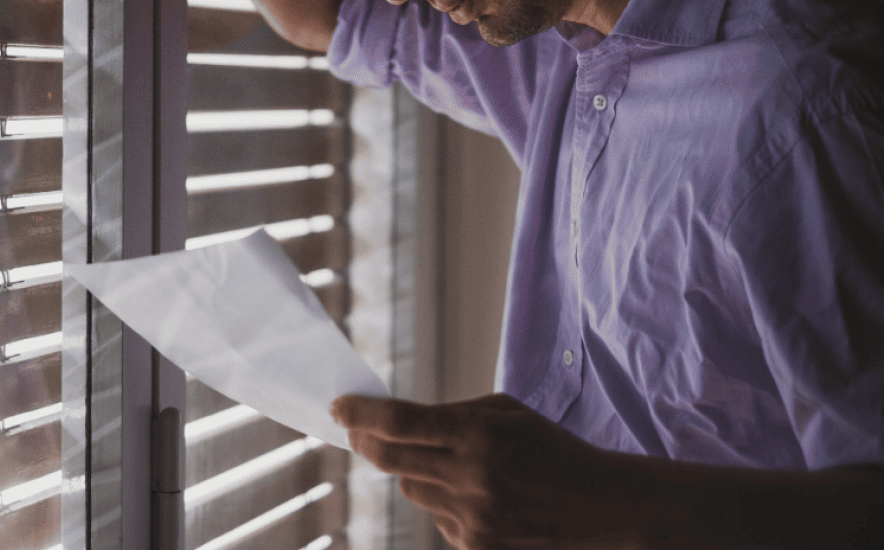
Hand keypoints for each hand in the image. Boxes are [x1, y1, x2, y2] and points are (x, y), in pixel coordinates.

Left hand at [332, 393, 643, 548]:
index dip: (360, 413)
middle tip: (353, 427)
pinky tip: (477, 494)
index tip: (338, 406)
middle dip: (363, 440)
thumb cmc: (550, 449)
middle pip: (389, 459)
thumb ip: (450, 416)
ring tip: (448, 461)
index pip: (398, 422)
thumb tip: (392, 422)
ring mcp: (472, 517)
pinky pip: (435, 515)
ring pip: (410, 487)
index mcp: (479, 434)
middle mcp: (471, 477)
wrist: (602, 508)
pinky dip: (442, 499)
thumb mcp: (504, 413)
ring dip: (411, 469)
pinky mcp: (476, 545)